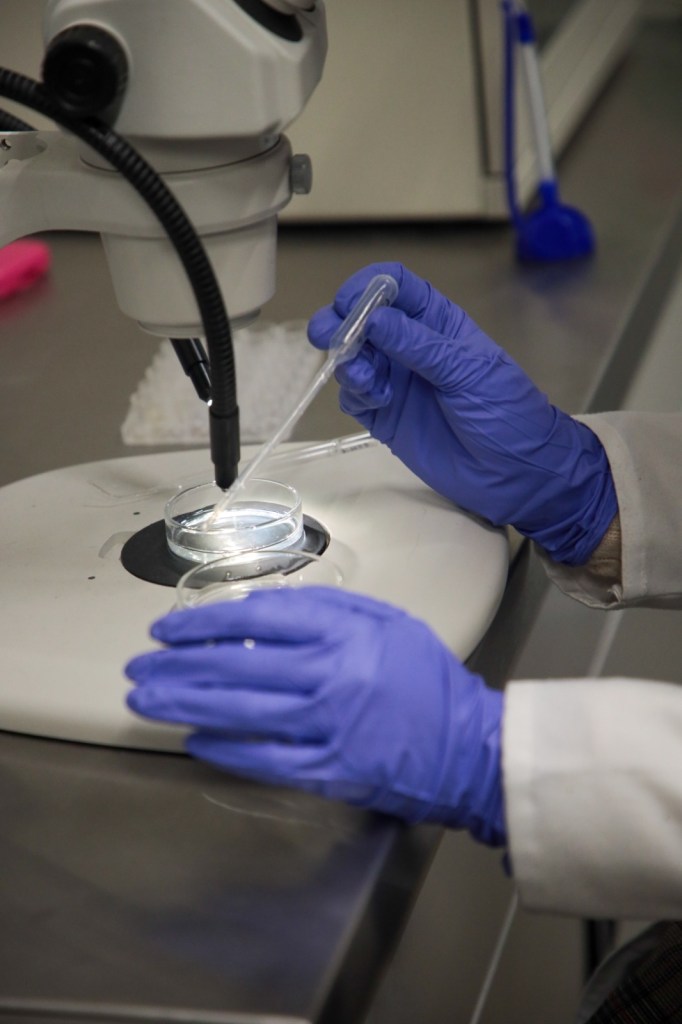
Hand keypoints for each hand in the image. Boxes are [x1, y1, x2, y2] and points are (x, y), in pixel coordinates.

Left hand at [125, 587, 505, 846]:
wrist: (469, 747)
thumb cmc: (429, 680)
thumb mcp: (387, 622)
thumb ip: (327, 610)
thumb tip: (258, 611)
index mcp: (345, 634)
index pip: (258, 619)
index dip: (204, 623)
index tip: (170, 628)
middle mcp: (331, 677)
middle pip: (236, 665)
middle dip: (178, 664)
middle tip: (141, 664)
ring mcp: (327, 728)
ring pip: (240, 711)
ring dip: (185, 703)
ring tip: (146, 698)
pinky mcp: (328, 771)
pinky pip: (264, 759)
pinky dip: (225, 749)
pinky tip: (194, 739)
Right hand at [308, 262, 616, 564]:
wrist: (517, 473)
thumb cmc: (505, 412)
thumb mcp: (467, 371)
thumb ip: (419, 346)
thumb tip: (372, 319)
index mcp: (436, 323)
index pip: (394, 287)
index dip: (367, 287)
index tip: (348, 303)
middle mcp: (409, 347)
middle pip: (361, 321)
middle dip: (339, 323)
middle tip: (326, 336)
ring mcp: (395, 382)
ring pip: (353, 359)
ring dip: (348, 362)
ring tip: (366, 379)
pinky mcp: (385, 418)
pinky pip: (355, 397)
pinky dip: (355, 394)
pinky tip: (376, 401)